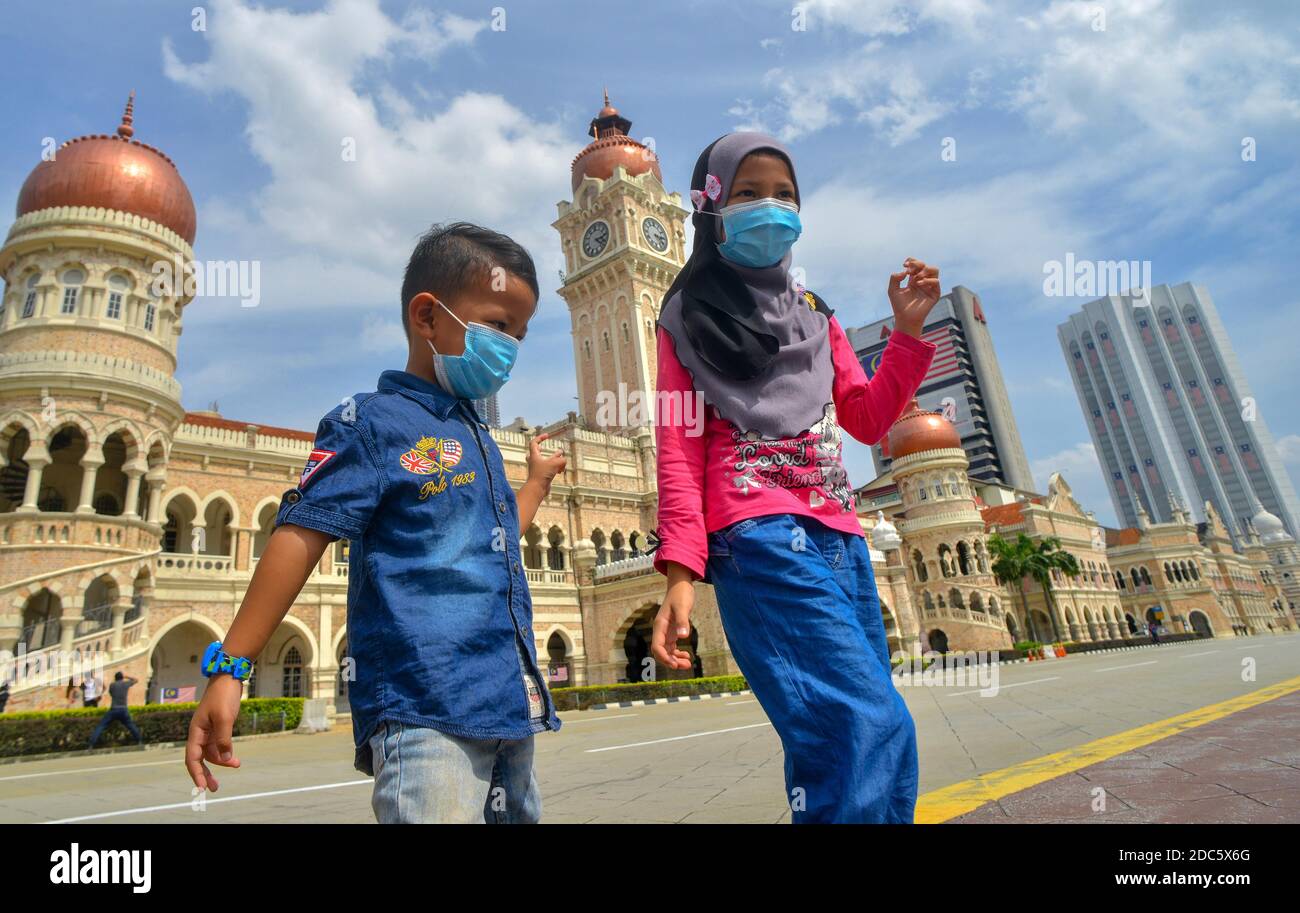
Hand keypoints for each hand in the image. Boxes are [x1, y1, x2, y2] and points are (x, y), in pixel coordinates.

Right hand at [185, 674, 242, 791]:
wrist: (229, 678)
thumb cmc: (223, 695)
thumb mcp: (224, 718)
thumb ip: (224, 739)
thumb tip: (226, 759)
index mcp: (195, 732)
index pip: (192, 758)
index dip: (196, 773)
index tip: (202, 787)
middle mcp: (199, 733)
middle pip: (199, 759)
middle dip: (206, 774)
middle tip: (214, 789)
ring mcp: (209, 731)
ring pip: (211, 753)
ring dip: (221, 762)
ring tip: (235, 766)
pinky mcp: (218, 727)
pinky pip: (219, 746)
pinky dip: (226, 753)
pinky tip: (234, 759)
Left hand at [526, 431, 566, 488]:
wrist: (537, 488)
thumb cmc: (542, 474)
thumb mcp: (555, 463)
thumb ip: (562, 460)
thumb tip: (564, 460)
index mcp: (534, 455)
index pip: (534, 443)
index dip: (540, 438)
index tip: (547, 436)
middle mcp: (534, 461)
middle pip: (536, 453)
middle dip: (542, 450)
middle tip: (543, 448)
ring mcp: (538, 469)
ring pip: (545, 461)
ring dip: (553, 459)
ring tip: (561, 457)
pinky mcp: (542, 476)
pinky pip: (549, 469)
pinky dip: (555, 468)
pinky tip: (561, 470)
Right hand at [651, 577, 694, 669]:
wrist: (680, 585)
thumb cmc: (680, 594)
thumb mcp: (683, 607)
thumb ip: (683, 621)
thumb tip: (683, 637)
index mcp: (660, 626)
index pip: (656, 647)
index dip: (664, 658)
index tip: (674, 665)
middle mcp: (661, 631)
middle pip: (661, 652)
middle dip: (671, 662)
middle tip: (685, 666)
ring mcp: (666, 632)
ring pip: (667, 652)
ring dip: (675, 660)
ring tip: (688, 664)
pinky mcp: (672, 631)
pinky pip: (672, 647)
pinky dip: (677, 654)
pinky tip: (687, 655)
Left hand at [888, 257, 940, 337]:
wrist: (905, 318)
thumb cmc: (899, 305)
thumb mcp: (892, 289)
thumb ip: (894, 278)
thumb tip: (905, 272)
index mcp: (913, 279)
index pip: (916, 264)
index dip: (911, 261)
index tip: (904, 265)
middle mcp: (923, 282)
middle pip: (925, 265)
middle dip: (917, 264)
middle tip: (909, 271)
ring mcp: (930, 287)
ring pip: (934, 270)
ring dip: (924, 270)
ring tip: (916, 277)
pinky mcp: (935, 294)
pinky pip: (936, 281)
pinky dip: (927, 280)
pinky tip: (918, 284)